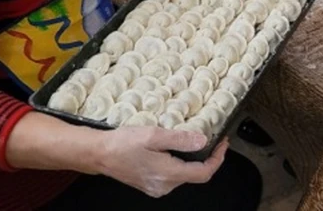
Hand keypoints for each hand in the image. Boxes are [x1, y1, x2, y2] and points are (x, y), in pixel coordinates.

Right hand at [94, 127, 227, 197]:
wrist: (99, 154)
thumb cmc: (122, 143)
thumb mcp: (154, 135)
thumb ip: (180, 139)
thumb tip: (202, 141)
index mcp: (169, 174)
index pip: (204, 173)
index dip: (218, 159)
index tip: (222, 144)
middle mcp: (164, 185)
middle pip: (195, 174)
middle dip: (206, 157)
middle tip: (211, 138)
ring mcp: (156, 187)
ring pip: (183, 175)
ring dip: (191, 159)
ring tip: (191, 140)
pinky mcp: (150, 184)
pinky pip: (172, 175)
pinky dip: (179, 162)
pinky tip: (173, 149)